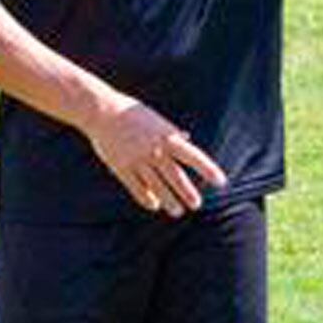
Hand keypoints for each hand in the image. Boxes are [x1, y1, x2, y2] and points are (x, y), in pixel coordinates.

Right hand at [85, 95, 226, 215]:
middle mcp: (155, 151)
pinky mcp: (121, 167)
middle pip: (176, 176)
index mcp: (168, 138)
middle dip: (187, 192)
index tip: (221, 182)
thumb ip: (171, 132)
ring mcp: (138, 160)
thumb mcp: (156, 120)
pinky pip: (136, 188)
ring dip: (169, 201)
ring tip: (177, 212)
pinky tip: (154, 206)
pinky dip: (146, 198)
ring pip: (157, 187)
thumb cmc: (131, 113)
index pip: (194, 156)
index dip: (208, 170)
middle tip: (196, 205)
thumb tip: (187, 138)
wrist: (101, 110)